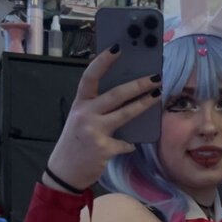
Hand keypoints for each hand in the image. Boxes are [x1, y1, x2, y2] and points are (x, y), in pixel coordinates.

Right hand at [45, 47, 159, 190]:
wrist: (64, 173)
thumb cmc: (75, 144)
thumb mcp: (80, 121)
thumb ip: (97, 109)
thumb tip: (125, 97)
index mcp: (79, 104)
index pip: (90, 77)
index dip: (103, 61)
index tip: (117, 48)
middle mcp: (85, 114)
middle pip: (115, 94)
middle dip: (138, 84)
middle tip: (155, 77)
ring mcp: (94, 131)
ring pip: (125, 114)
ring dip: (143, 104)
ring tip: (157, 96)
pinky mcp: (103, 148)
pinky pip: (125, 143)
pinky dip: (129, 144)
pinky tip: (131, 144)